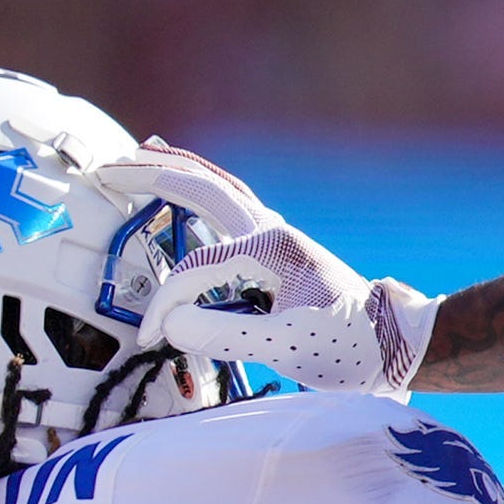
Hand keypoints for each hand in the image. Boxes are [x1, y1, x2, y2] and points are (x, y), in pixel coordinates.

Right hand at [92, 144, 438, 395]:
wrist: (395, 346)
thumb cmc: (347, 347)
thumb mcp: (286, 347)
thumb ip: (225, 335)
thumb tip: (172, 323)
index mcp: (272, 248)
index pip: (196, 269)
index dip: (167, 304)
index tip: (154, 337)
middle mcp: (273, 232)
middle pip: (203, 188)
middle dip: (153, 176)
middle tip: (109, 170)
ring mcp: (276, 238)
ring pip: (218, 191)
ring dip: (179, 173)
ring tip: (143, 156)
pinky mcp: (278, 253)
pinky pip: (229, 209)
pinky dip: (202, 193)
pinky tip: (190, 191)